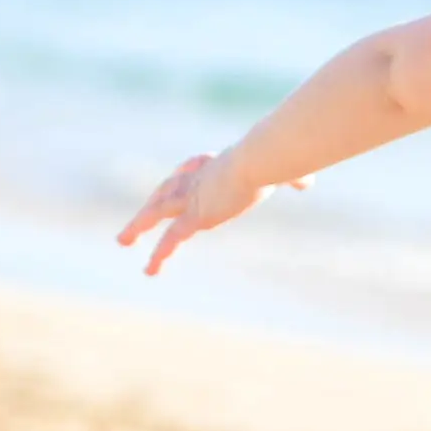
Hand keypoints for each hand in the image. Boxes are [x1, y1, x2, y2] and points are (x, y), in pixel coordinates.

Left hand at [116, 150, 297, 274]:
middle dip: (151, 204)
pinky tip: (150, 270)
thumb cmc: (272, 160)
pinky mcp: (195, 216)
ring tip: (122, 241)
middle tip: (137, 219)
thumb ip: (293, 177)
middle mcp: (196, 179)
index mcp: (212, 164)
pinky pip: (172, 238)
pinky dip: (160, 254)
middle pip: (167, 190)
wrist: (259, 160)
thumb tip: (307, 183)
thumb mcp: (283, 169)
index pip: (187, 173)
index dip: (180, 179)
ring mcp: (191, 197)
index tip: (173, 186)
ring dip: (138, 226)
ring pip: (157, 212)